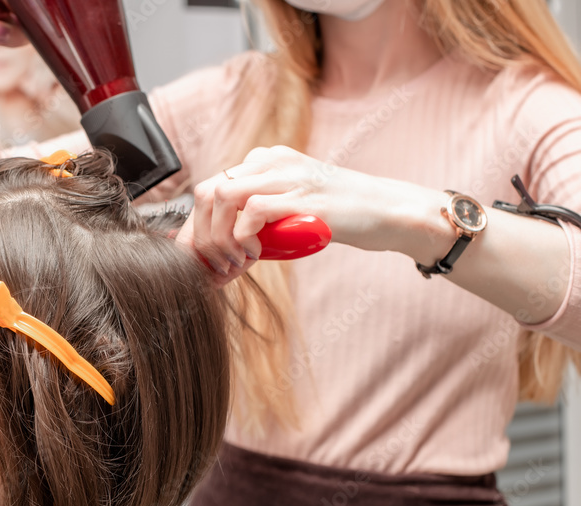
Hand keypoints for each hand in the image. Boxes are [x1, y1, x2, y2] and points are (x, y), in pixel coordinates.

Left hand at [175, 145, 437, 284]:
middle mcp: (272, 161)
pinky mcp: (304, 197)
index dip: (197, 227)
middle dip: (202, 235)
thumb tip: (217, 243)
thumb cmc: (339, 215)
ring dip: (220, 237)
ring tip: (234, 261)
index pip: (209, 188)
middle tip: (217, 265)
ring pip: (224, 196)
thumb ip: (257, 214)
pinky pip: (253, 210)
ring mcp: (288, 176)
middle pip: (208, 190)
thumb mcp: (289, 208)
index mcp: (266, 160)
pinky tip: (253, 254)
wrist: (388, 211)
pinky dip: (243, 237)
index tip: (202, 258)